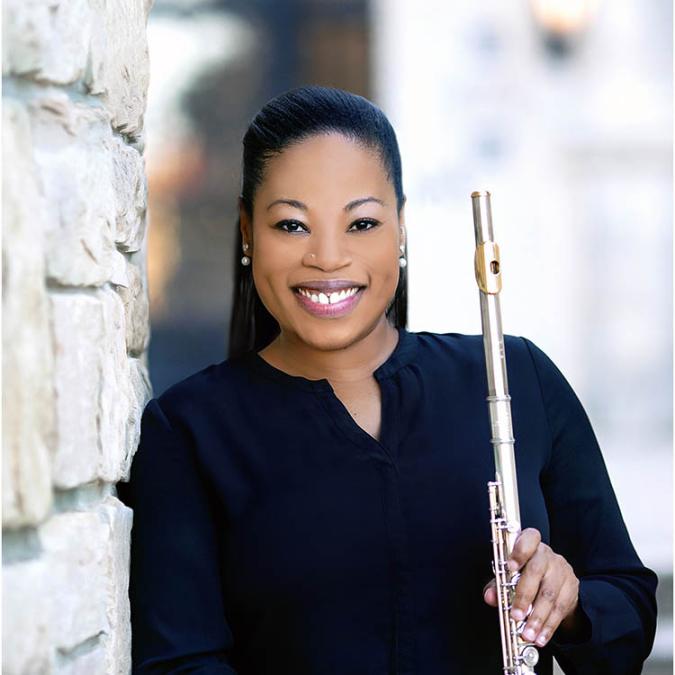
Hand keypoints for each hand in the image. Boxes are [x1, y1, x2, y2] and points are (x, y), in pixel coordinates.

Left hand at [482, 528, 580, 646]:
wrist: (555, 581)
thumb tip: (490, 596)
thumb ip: (498, 584)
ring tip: (527, 633)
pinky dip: (548, 626)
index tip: (510, 566)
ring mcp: (561, 571)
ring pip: (549, 594)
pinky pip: (560, 609)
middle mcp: (547, 555)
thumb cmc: (526, 574)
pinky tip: (540, 636)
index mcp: (530, 545)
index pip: (528, 539)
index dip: (519, 551)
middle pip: (536, 571)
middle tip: (516, 615)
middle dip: (524, 596)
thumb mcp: (510, 575)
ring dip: (537, 618)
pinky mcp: (571, 588)